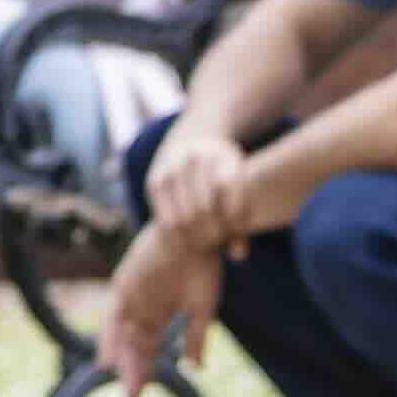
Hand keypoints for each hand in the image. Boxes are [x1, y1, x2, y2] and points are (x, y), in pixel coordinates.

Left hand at [96, 203, 222, 396]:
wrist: (198, 232)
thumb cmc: (203, 265)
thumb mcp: (202, 307)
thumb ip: (196, 338)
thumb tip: (196, 369)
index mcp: (160, 311)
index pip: (148, 349)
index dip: (143, 372)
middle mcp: (142, 306)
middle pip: (133, 346)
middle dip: (132, 372)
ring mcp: (132, 295)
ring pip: (122, 334)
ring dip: (120, 358)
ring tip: (115, 382)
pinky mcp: (125, 283)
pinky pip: (113, 314)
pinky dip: (109, 335)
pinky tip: (107, 356)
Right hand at [143, 98, 257, 239]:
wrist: (194, 141)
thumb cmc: (225, 174)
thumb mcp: (240, 188)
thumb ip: (242, 223)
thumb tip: (238, 256)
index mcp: (224, 159)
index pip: (232, 203)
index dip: (234, 225)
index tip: (234, 233)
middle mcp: (196, 159)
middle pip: (206, 212)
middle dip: (212, 233)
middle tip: (215, 242)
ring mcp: (172, 168)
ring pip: (184, 219)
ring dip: (195, 238)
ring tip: (203, 243)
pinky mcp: (155, 180)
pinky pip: (166, 218)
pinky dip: (177, 234)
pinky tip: (186, 238)